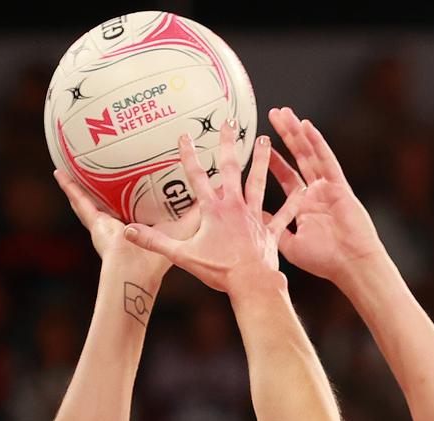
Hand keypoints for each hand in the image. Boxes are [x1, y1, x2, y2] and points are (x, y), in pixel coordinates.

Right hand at [54, 169, 197, 284]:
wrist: (136, 276)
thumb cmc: (160, 264)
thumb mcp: (181, 230)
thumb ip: (194, 211)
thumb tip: (212, 188)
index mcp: (142, 227)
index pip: (140, 206)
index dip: (141, 191)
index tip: (141, 175)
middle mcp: (122, 225)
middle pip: (112, 201)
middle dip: (104, 186)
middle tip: (98, 163)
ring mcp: (105, 225)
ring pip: (92, 201)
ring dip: (80, 184)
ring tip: (71, 163)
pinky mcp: (96, 225)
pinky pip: (81, 204)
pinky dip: (69, 190)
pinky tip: (59, 174)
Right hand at [122, 119, 305, 294]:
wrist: (251, 284)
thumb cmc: (218, 271)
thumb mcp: (183, 256)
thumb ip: (155, 242)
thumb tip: (128, 232)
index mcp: (213, 211)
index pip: (197, 178)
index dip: (189, 156)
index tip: (184, 134)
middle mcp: (235, 207)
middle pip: (230, 170)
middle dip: (228, 145)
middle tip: (230, 122)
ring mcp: (254, 217)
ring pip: (258, 183)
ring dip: (262, 161)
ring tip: (266, 141)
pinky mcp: (269, 231)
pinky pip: (284, 213)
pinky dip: (294, 202)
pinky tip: (305, 188)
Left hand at [268, 107, 383, 285]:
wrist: (350, 265)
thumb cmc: (324, 261)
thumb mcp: (289, 244)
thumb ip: (274, 226)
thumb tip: (254, 214)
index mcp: (304, 206)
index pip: (286, 177)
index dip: (274, 161)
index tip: (260, 145)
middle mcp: (316, 193)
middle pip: (298, 158)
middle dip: (285, 136)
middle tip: (273, 115)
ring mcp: (328, 187)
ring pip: (310, 154)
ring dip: (297, 133)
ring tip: (285, 113)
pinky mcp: (339, 186)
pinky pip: (326, 160)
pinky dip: (317, 143)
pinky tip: (307, 127)